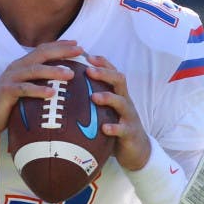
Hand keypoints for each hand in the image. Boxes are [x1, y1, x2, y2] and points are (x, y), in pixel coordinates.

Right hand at [0, 41, 83, 134]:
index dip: (60, 45)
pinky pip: (24, 89)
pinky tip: (51, 93)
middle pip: (42, 54)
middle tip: (79, 51)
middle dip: (62, 51)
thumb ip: (40, 82)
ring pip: (35, 70)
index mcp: (23, 64)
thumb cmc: (9, 104)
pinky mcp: (6, 91)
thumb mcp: (26, 89)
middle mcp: (17, 67)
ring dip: (54, 71)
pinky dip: (38, 90)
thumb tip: (64, 83)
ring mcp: (11, 78)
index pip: (43, 49)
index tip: (78, 44)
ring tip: (71, 74)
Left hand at [85, 54, 150, 170]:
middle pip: (119, 80)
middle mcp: (125, 101)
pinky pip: (123, 128)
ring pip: (122, 102)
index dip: (102, 62)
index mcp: (118, 93)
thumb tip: (66, 89)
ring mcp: (129, 116)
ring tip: (94, 97)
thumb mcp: (106, 109)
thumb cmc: (115, 125)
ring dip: (108, 97)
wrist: (137, 148)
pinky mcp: (130, 132)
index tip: (87, 55)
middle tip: (89, 70)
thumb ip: (92, 98)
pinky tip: (104, 128)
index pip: (112, 71)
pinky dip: (114, 127)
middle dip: (104, 73)